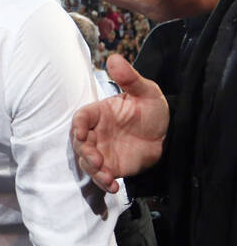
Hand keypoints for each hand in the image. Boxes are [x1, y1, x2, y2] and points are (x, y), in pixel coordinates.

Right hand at [71, 54, 167, 192]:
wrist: (167, 134)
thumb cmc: (152, 109)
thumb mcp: (146, 91)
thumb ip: (129, 78)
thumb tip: (114, 58)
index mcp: (98, 114)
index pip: (81, 119)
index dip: (78, 127)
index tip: (82, 134)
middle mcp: (96, 134)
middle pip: (80, 144)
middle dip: (85, 154)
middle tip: (97, 161)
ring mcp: (102, 151)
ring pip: (87, 163)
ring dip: (93, 172)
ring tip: (107, 177)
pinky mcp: (111, 167)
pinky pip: (102, 177)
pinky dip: (104, 183)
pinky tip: (113, 187)